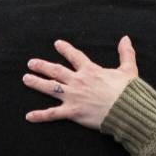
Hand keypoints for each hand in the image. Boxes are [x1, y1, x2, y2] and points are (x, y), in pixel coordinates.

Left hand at [23, 36, 137, 129]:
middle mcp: (78, 81)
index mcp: (90, 71)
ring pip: (50, 88)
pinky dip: (40, 116)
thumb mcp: (129, 69)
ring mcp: (73, 96)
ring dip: (36, 83)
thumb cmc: (128, 91)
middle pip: (56, 71)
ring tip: (26, 79)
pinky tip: (28, 116)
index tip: (57, 44)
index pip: (75, 56)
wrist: (126, 109)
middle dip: (42, 66)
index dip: (65, 49)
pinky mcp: (72, 112)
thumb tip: (126, 38)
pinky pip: (53, 114)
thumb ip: (126, 53)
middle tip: (31, 63)